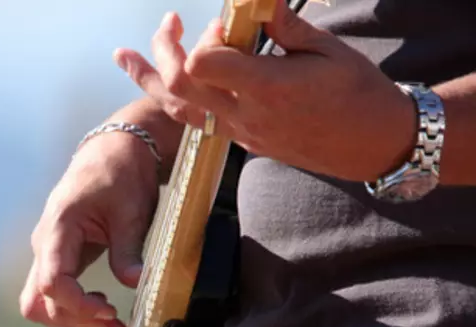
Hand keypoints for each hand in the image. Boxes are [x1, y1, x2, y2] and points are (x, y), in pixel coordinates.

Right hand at [19, 133, 158, 326]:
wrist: (116, 151)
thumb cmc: (122, 173)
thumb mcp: (131, 211)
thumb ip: (127, 249)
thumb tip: (134, 283)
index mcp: (58, 228)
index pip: (51, 282)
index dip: (77, 304)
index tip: (109, 309)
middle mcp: (45, 244)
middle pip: (40, 301)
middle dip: (75, 320)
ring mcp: (49, 253)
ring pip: (44, 303)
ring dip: (76, 321)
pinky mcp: (61, 259)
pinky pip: (58, 294)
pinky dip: (79, 311)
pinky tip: (107, 317)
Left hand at [115, 0, 416, 181]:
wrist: (372, 145)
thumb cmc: (358, 93)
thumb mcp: (328, 50)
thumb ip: (284, 26)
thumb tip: (254, 1)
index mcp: (268, 90)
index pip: (205, 65)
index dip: (205, 38)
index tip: (225, 23)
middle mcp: (245, 116)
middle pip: (180, 86)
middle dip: (164, 50)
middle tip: (169, 23)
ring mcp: (239, 133)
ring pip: (178, 109)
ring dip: (148, 79)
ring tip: (124, 56)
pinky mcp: (241, 141)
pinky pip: (196, 120)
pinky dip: (175, 98)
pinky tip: (163, 81)